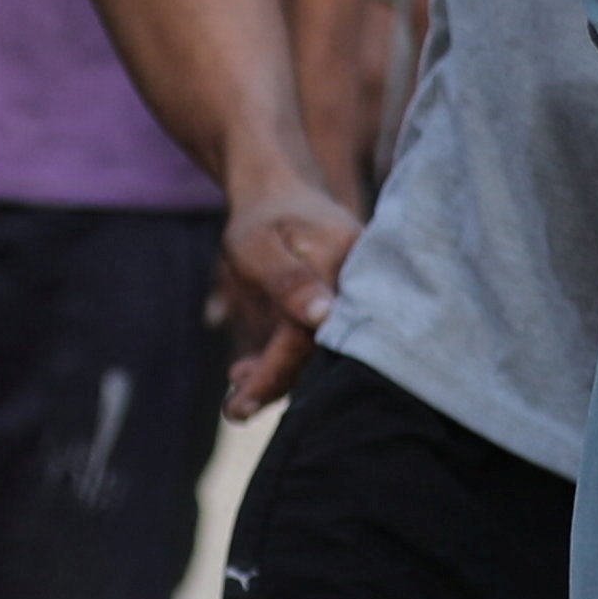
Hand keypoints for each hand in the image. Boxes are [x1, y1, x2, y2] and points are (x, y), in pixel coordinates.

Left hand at [212, 175, 358, 422]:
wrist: (281, 189)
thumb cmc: (264, 216)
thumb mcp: (259, 245)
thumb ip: (289, 280)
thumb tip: (322, 317)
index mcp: (348, 266)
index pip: (309, 336)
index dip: (272, 374)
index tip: (237, 407)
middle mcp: (363, 285)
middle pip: (321, 351)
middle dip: (275, 382)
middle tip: (234, 409)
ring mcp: (358, 296)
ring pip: (319, 349)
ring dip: (278, 371)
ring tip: (237, 381)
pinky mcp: (346, 305)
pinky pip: (319, 339)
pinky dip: (286, 356)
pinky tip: (253, 366)